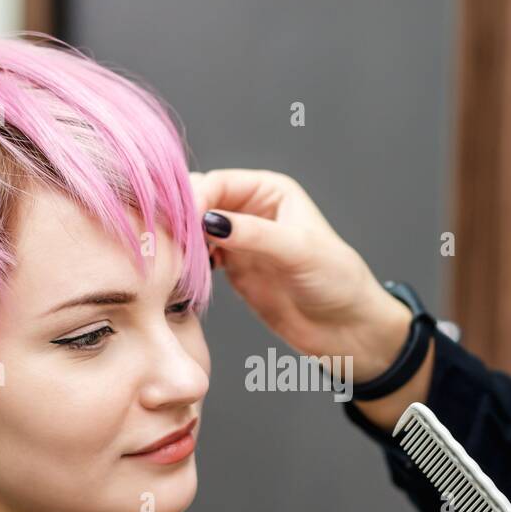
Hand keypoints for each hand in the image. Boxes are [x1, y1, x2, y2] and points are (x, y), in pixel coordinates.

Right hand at [190, 169, 411, 380]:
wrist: (346, 327)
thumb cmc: (336, 280)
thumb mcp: (297, 251)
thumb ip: (254, 235)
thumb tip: (209, 220)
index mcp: (269, 190)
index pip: (218, 184)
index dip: (194, 199)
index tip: (180, 224)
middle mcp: (250, 209)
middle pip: (199, 202)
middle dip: (181, 218)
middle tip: (164, 242)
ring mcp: (239, 240)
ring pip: (194, 230)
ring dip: (181, 242)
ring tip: (171, 259)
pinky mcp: (232, 268)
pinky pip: (198, 258)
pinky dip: (188, 264)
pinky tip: (185, 275)